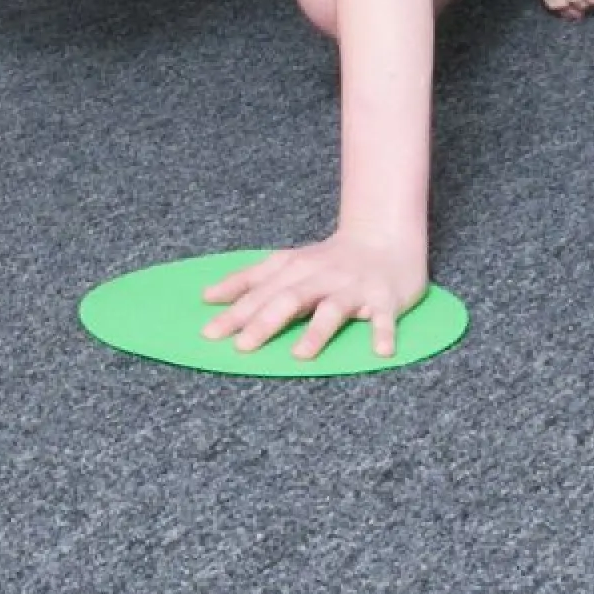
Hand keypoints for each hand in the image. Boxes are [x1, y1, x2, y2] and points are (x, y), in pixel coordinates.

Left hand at [197, 231, 424, 361]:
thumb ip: (251, 280)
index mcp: (295, 267)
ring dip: (316, 332)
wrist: (385, 238)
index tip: (210, 332)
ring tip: (300, 356)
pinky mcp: (385, 298)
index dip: (235, 310)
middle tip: (241, 346)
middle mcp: (321, 275)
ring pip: (332, 309)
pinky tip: (380, 351)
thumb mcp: (288, 263)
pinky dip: (383, 332)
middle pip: (289, 299)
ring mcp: (353, 287)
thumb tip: (207, 296)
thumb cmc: (330, 259)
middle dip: (264, 322)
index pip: (260, 289)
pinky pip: (384, 317)